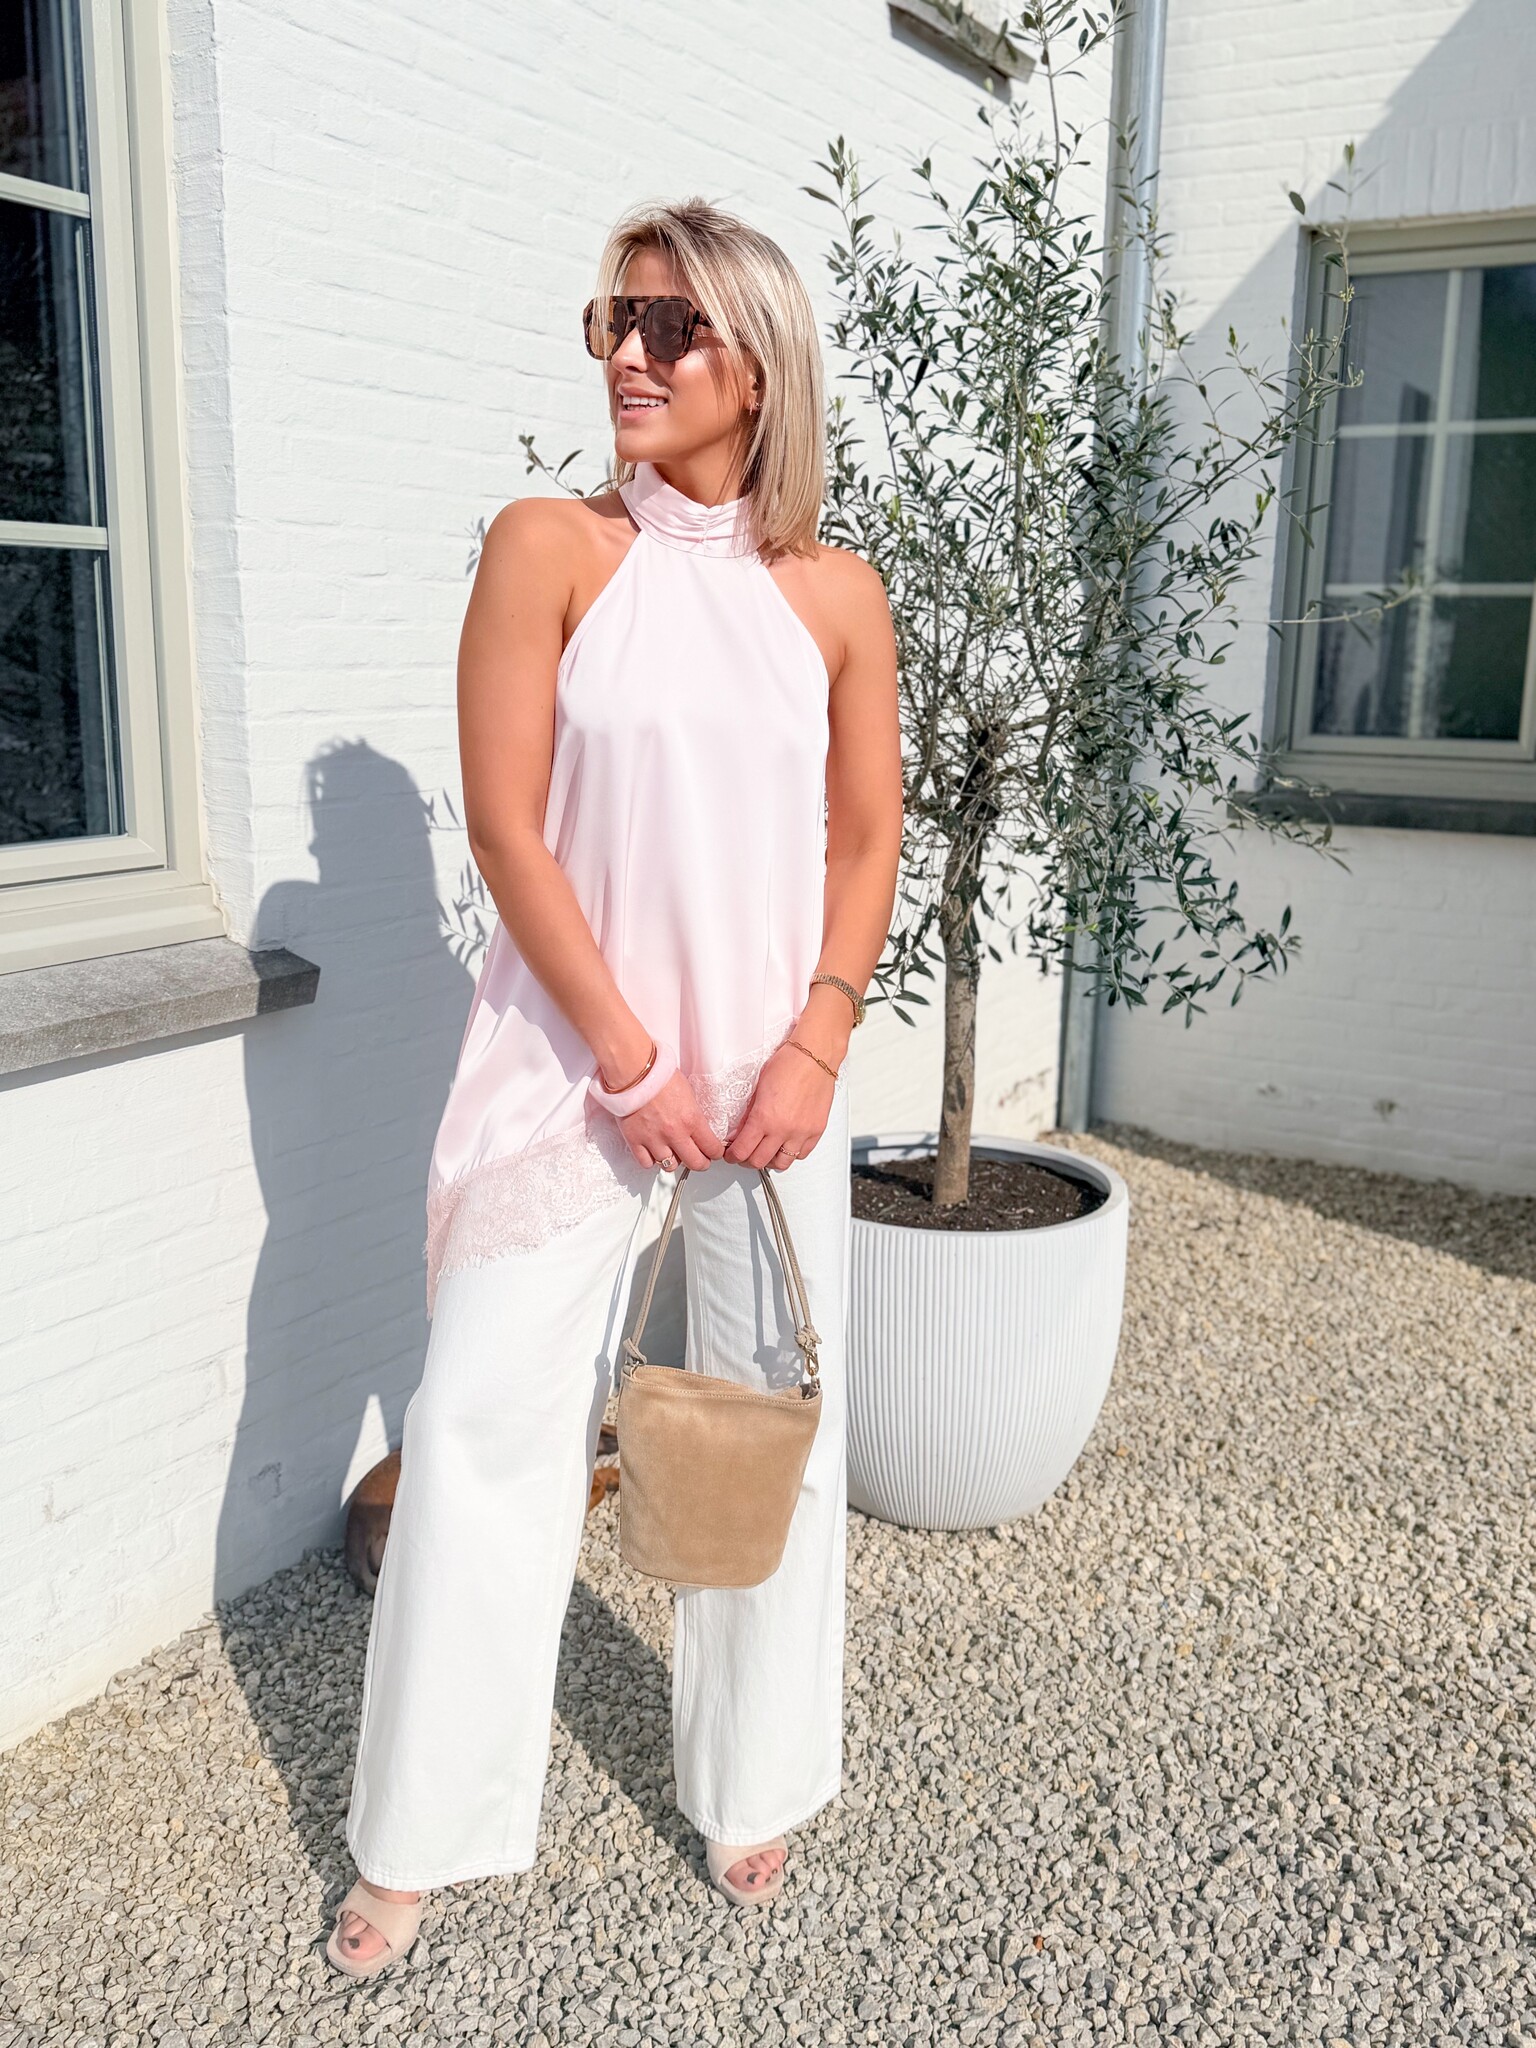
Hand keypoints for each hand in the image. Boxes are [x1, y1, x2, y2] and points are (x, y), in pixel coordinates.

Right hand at [617, 1069, 724, 1172]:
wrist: (633, 1070)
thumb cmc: (660, 1075)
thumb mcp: (688, 1092)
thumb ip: (694, 1114)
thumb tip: (699, 1129)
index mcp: (691, 1119)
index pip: (712, 1148)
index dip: (715, 1153)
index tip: (714, 1152)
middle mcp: (674, 1133)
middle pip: (695, 1164)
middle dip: (701, 1163)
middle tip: (700, 1159)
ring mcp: (654, 1139)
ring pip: (670, 1166)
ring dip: (674, 1160)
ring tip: (673, 1152)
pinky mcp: (635, 1140)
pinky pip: (646, 1163)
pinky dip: (651, 1160)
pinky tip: (654, 1152)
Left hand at [723, 1042, 835, 1170]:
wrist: (815, 1055)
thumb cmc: (788, 1063)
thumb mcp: (758, 1087)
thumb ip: (751, 1112)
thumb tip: (741, 1129)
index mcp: (764, 1118)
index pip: (742, 1150)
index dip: (732, 1156)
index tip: (730, 1155)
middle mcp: (783, 1129)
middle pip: (759, 1161)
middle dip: (747, 1160)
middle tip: (744, 1155)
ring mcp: (802, 1132)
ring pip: (781, 1163)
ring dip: (770, 1161)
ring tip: (765, 1152)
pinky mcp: (816, 1130)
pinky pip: (801, 1154)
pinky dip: (791, 1154)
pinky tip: (785, 1146)